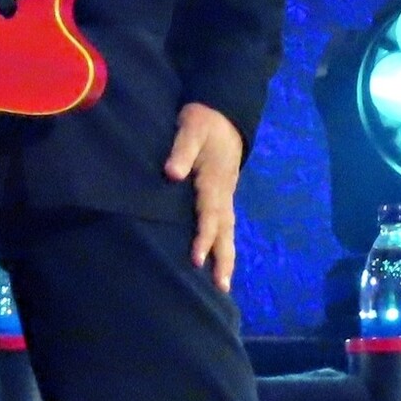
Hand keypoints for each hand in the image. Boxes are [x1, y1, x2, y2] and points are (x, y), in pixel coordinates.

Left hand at [164, 101, 243, 292]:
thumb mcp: (191, 128)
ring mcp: (226, 196)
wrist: (225, 113)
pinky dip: (224, 245)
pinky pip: (225, 225)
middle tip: (221, 287)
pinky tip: (219, 261)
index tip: (196, 259)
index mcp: (214, 181)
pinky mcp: (223, 196)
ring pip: (228, 231)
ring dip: (226, 258)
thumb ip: (181, 151)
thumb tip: (172, 173)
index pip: (209, 215)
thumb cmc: (204, 122)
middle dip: (222, 259)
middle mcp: (223, 193)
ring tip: (223, 284)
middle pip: (225, 231)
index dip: (203, 238)